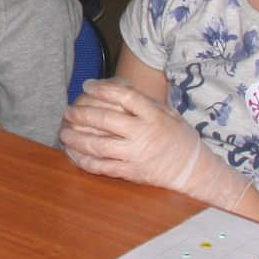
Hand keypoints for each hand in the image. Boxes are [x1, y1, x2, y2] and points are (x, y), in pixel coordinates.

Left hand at [59, 79, 249, 208]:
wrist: (194, 170)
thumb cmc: (180, 138)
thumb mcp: (169, 113)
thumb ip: (145, 102)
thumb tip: (118, 87)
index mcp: (154, 116)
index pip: (125, 97)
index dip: (103, 89)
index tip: (88, 85)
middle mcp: (144, 134)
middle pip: (106, 120)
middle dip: (82, 114)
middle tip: (69, 110)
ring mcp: (136, 155)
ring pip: (99, 146)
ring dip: (77, 139)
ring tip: (65, 133)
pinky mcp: (132, 173)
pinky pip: (103, 167)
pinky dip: (85, 161)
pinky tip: (75, 155)